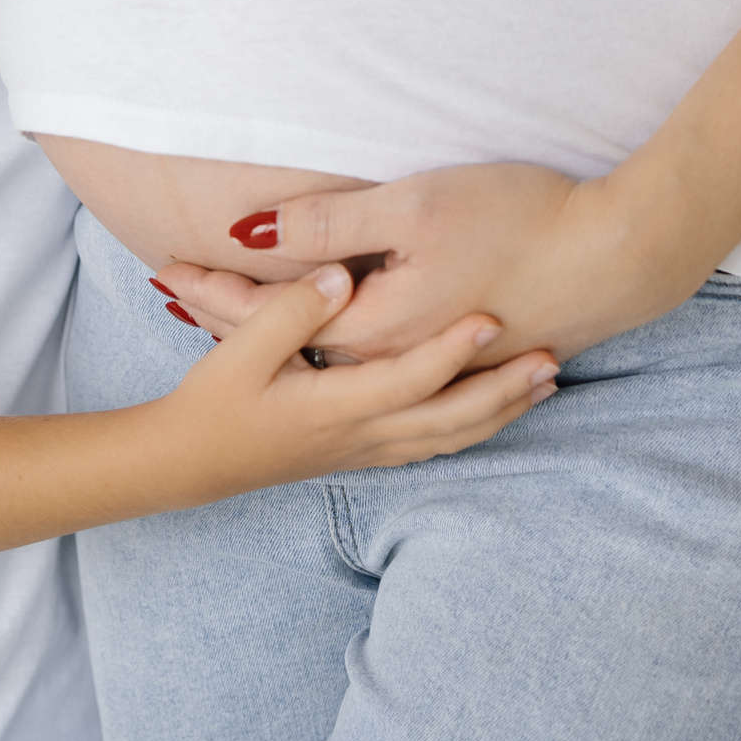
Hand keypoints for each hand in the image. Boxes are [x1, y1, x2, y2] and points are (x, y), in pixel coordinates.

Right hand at [155, 260, 558, 500]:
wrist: (188, 463)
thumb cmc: (212, 403)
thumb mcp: (241, 352)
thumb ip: (291, 310)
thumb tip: (340, 276)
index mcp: (335, 407)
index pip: (411, 379)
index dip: (454, 350)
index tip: (493, 319)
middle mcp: (361, 435)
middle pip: (451, 417)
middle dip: (505, 390)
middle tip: (552, 358)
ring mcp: (366, 451)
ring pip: (450, 437)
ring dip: (500, 410)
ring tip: (546, 382)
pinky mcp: (363, 455)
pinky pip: (433, 445)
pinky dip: (472, 428)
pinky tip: (492, 411)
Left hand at [158, 161, 701, 369]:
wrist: (618, 257)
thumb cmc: (521, 220)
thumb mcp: (415, 205)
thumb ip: (330, 222)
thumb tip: (252, 230)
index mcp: (376, 328)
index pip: (272, 313)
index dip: (216, 288)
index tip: (164, 266)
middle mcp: (397, 362)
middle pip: (295, 342)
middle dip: (232, 318)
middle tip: (177, 295)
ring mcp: (434, 367)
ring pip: (335, 360)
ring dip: (284, 338)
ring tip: (235, 324)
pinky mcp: (467, 357)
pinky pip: (380, 365)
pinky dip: (337, 348)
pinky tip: (334, 338)